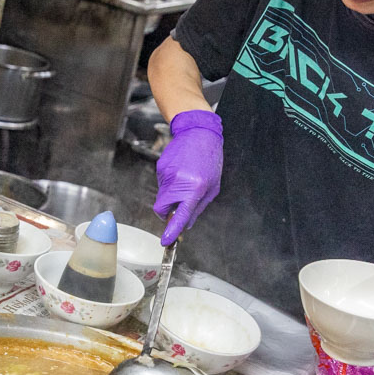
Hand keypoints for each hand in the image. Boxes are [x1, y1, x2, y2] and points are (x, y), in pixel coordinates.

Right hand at [153, 110, 223, 244]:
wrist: (198, 133)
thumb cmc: (209, 159)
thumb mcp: (212, 188)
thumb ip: (197, 208)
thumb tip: (186, 223)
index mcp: (194, 189)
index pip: (179, 216)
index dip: (172, 230)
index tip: (166, 241)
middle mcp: (178, 183)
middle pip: (162, 209)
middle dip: (167, 211)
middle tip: (178, 203)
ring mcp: (167, 175)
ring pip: (162, 196)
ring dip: (171, 194)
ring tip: (185, 178)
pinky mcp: (161, 168)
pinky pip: (162, 184)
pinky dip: (170, 183)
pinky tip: (180, 170)